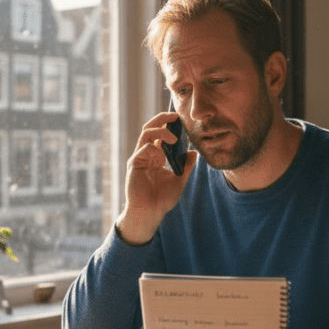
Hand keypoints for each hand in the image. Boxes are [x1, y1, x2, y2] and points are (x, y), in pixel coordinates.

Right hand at [116, 112, 197, 244]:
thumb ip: (186, 166)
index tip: (181, 120)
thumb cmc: (161, 199)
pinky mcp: (134, 164)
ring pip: (146, 134)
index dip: (169, 124)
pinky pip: (143, 149)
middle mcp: (146, 154)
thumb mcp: (179, 180)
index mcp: (155, 156)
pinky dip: (154, 150)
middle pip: (150, 128)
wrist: (149, 213)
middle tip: (175, 115)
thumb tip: (194, 152)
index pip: (160, 134)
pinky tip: (162, 159)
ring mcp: (139, 158)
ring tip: (174, 138)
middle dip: (162, 118)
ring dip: (161, 131)